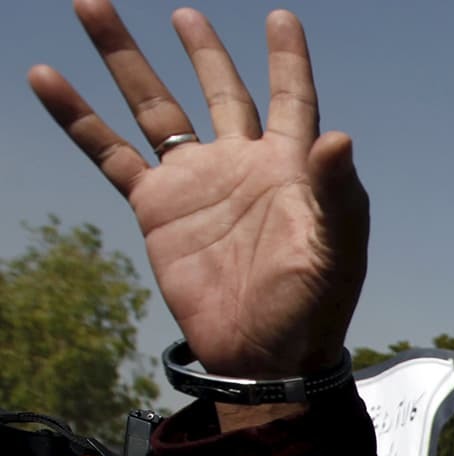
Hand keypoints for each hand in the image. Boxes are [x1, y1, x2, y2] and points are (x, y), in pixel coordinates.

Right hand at [29, 0, 368, 379]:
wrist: (263, 354)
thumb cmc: (312, 306)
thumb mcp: (337, 251)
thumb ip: (337, 193)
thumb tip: (337, 137)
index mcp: (290, 167)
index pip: (291, 98)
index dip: (287, 59)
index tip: (281, 18)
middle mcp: (240, 164)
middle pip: (218, 90)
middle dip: (200, 50)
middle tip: (184, 14)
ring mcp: (195, 183)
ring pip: (154, 107)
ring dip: (125, 59)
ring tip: (93, 7)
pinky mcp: (156, 209)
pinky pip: (110, 153)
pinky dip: (78, 117)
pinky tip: (47, 79)